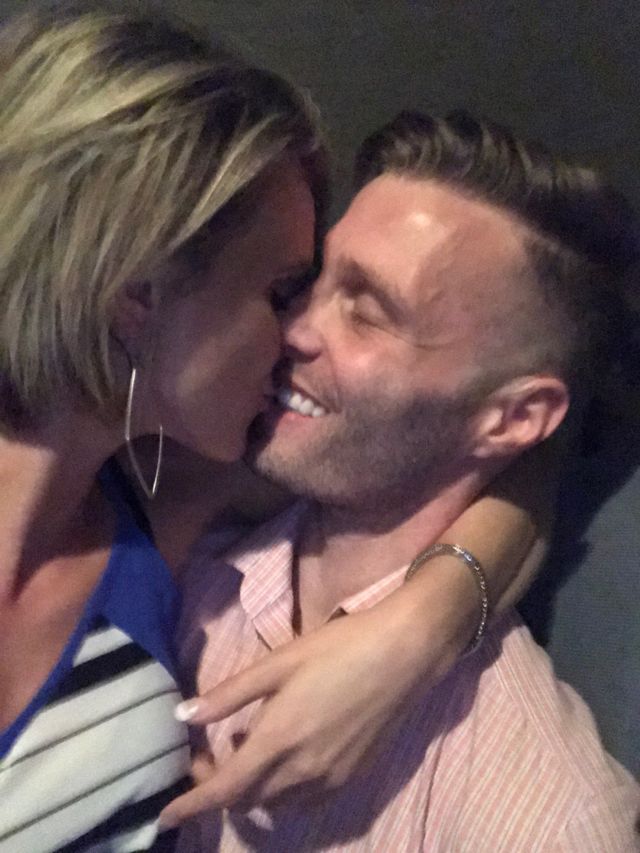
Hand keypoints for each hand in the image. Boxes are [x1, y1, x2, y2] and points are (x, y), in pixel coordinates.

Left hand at [159, 571, 470, 827]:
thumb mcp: (279, 663)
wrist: (405, 653)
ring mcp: (332, 779)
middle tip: (208, 754)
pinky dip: (282, 789)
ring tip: (247, 749)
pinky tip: (286, 755)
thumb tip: (183, 714)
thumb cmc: (338, 649)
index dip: (192, 804)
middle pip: (247, 800)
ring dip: (252, 789)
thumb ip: (229, 694)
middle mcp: (304, 771)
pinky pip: (305, 799)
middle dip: (219, 788)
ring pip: (276, 803)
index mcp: (279, 741)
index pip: (225, 789)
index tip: (166, 814)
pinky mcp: (354, 776)